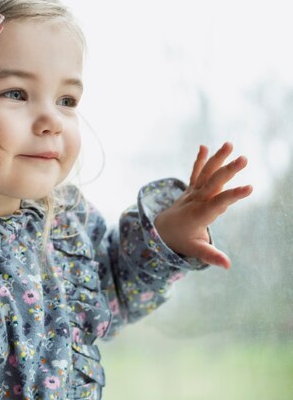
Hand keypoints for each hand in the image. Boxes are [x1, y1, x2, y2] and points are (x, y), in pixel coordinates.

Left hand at [154, 142, 252, 268]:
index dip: (233, 196)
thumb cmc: (181, 240)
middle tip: (244, 159)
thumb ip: (210, 256)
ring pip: (205, 173)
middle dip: (228, 171)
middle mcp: (196, 200)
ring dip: (217, 159)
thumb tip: (227, 265)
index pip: (218, 203)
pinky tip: (203, 146)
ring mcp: (192, 192)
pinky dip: (199, 160)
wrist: (160, 230)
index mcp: (200, 214)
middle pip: (213, 183)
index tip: (249, 187)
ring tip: (229, 144)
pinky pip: (194, 173)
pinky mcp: (191, 189)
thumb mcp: (195, 250)